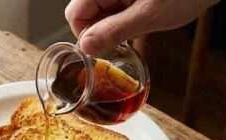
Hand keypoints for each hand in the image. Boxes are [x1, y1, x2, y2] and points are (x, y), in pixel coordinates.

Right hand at [65, 0, 218, 53]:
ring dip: (116, 24)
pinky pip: (116, 6)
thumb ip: (114, 31)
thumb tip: (85, 47)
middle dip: (102, 29)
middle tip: (128, 38)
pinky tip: (146, 16)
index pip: (75, 14)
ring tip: (143, 24)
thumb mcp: (150, 15)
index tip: (108, 48)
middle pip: (86, 12)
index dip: (87, 35)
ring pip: (102, 11)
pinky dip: (126, 16)